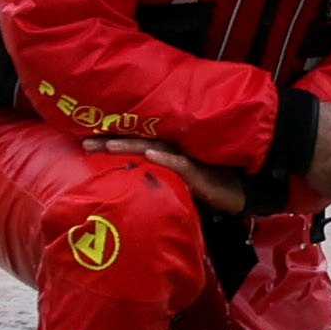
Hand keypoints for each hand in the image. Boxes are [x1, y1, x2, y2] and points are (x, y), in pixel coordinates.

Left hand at [82, 137, 247, 215]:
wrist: (245, 190)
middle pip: (139, 141)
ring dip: (131, 145)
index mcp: (168, 151)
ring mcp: (188, 159)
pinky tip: (151, 154)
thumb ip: (158, 177)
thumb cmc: (212, 184)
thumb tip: (131, 183)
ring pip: (155, 147)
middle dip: (111, 141)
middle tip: (85, 143)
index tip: (86, 139)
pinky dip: (165, 158)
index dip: (112, 139)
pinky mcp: (201, 171)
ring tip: (109, 144)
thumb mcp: (179, 182)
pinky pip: (181, 163)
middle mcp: (175, 150)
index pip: (136, 142)